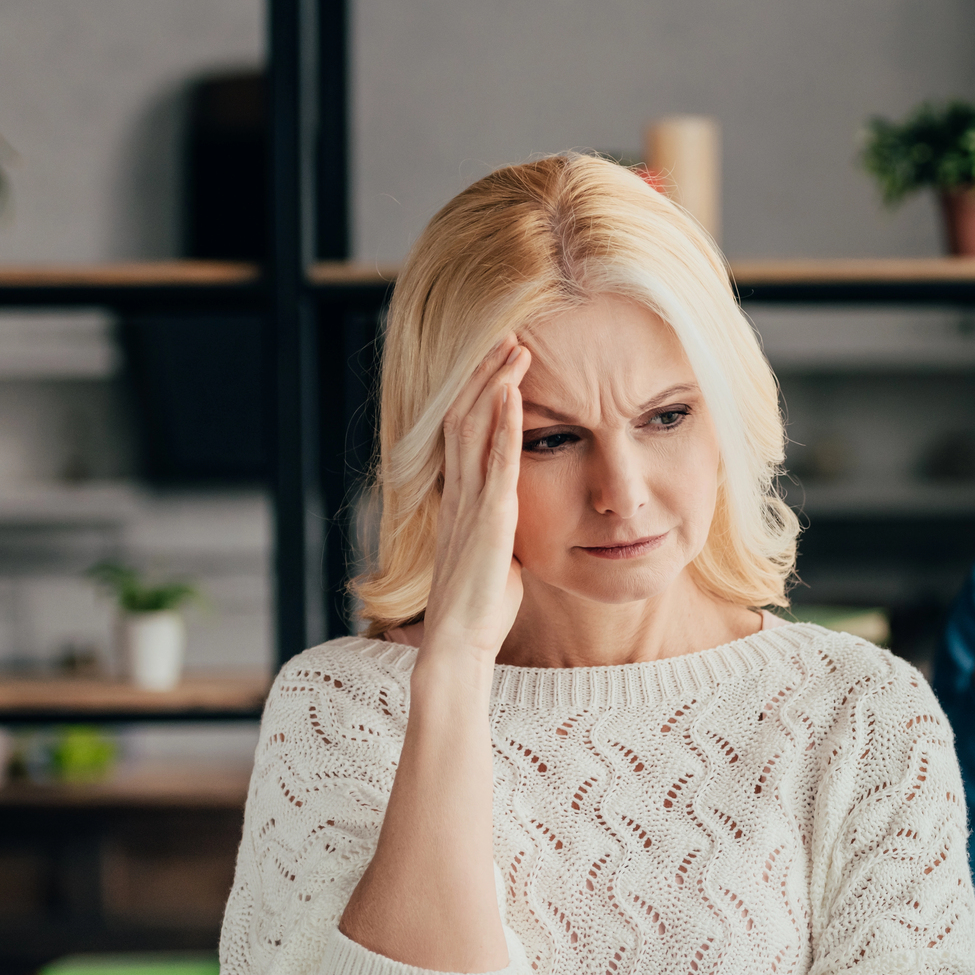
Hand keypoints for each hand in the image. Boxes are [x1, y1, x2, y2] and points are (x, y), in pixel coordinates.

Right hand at [421, 336, 531, 662]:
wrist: (459, 641)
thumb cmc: (480, 604)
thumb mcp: (494, 552)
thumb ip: (501, 526)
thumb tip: (515, 516)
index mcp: (459, 498)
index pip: (464, 430)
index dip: (478, 391)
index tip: (499, 359)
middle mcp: (458, 492)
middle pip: (466, 415)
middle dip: (486, 372)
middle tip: (509, 333)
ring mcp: (469, 503)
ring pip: (477, 428)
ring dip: (496, 384)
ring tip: (516, 346)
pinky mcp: (488, 519)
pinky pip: (495, 462)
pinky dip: (504, 425)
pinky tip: (513, 394)